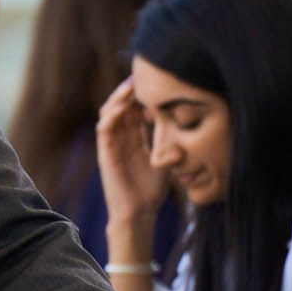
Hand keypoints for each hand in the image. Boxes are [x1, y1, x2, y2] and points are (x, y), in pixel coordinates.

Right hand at [94, 79, 165, 228]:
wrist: (139, 213)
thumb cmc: (151, 191)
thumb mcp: (166, 161)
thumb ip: (172, 144)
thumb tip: (188, 129)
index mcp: (135, 139)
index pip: (136, 109)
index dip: (144, 96)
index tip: (156, 83)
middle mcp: (122, 138)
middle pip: (122, 106)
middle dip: (130, 91)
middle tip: (141, 77)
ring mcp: (112, 145)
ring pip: (110, 113)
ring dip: (118, 98)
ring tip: (130, 87)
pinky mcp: (105, 154)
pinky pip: (104, 130)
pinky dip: (110, 116)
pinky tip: (121, 107)